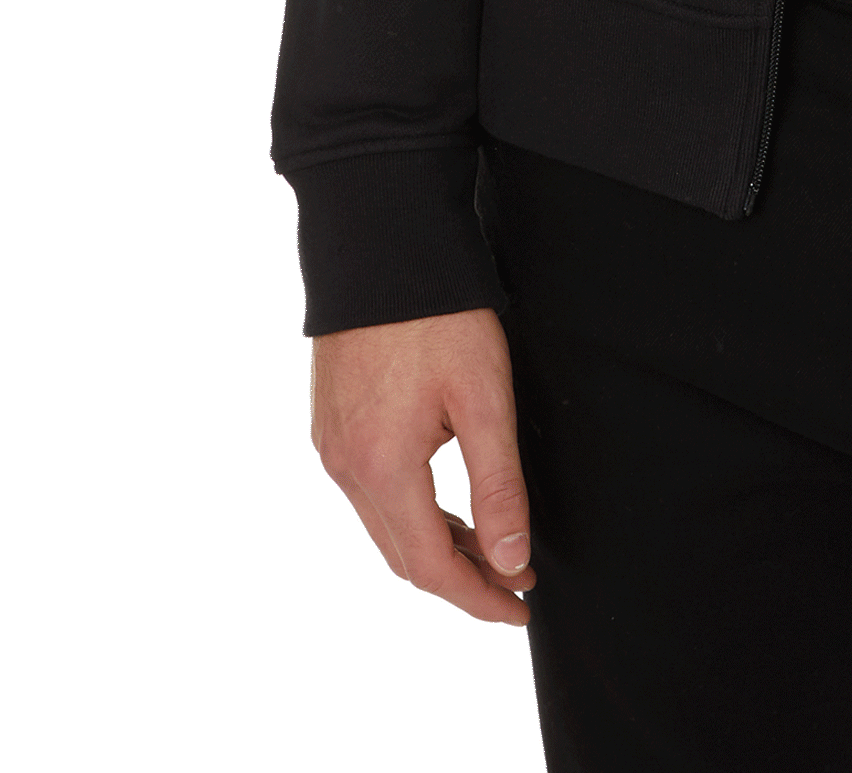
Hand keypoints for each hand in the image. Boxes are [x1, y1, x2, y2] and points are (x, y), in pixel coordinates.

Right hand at [311, 306, 533, 624]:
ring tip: (491, 547)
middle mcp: (346, 467)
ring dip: (435, 546)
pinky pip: (369, 492)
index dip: (479, 597)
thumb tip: (512, 557)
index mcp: (381, 468)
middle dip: (461, 580)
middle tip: (513, 583)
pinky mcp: (330, 423)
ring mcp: (331, 446)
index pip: (431, 568)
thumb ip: (498, 484)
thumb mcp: (483, 398)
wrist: (381, 246)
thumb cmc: (436, 314)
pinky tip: (444, 503)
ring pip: (384, 526)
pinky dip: (409, 512)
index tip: (521, 606)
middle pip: (403, 556)